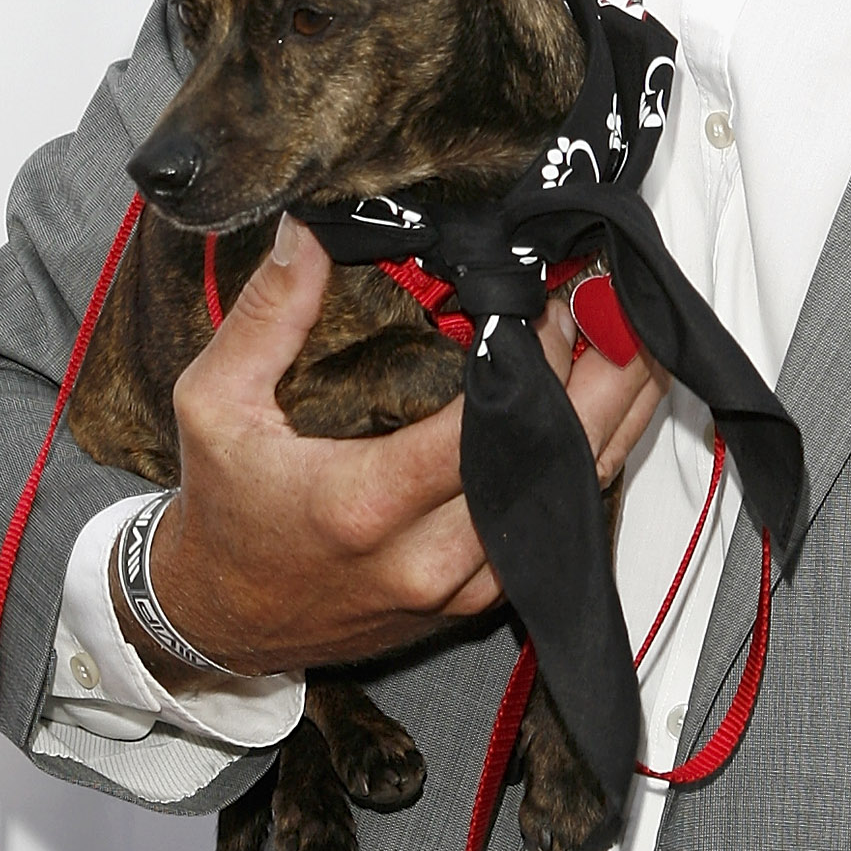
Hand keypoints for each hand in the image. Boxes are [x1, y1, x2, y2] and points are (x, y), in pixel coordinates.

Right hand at [134, 216, 665, 679]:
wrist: (223, 621)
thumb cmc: (223, 512)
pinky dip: (586, 461)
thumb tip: (312, 230)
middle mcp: (425, 557)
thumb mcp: (215, 403)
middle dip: (602, 379)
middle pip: (550, 463)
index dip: (530, 360)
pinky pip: (553, 525)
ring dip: (611, 417)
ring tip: (635, 341)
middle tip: (621, 306)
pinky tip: (607, 406)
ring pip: (569, 497)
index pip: (483, 426)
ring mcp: (460, 587)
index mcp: (364, 504)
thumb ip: (268, 314)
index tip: (546, 297)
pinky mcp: (475, 601)